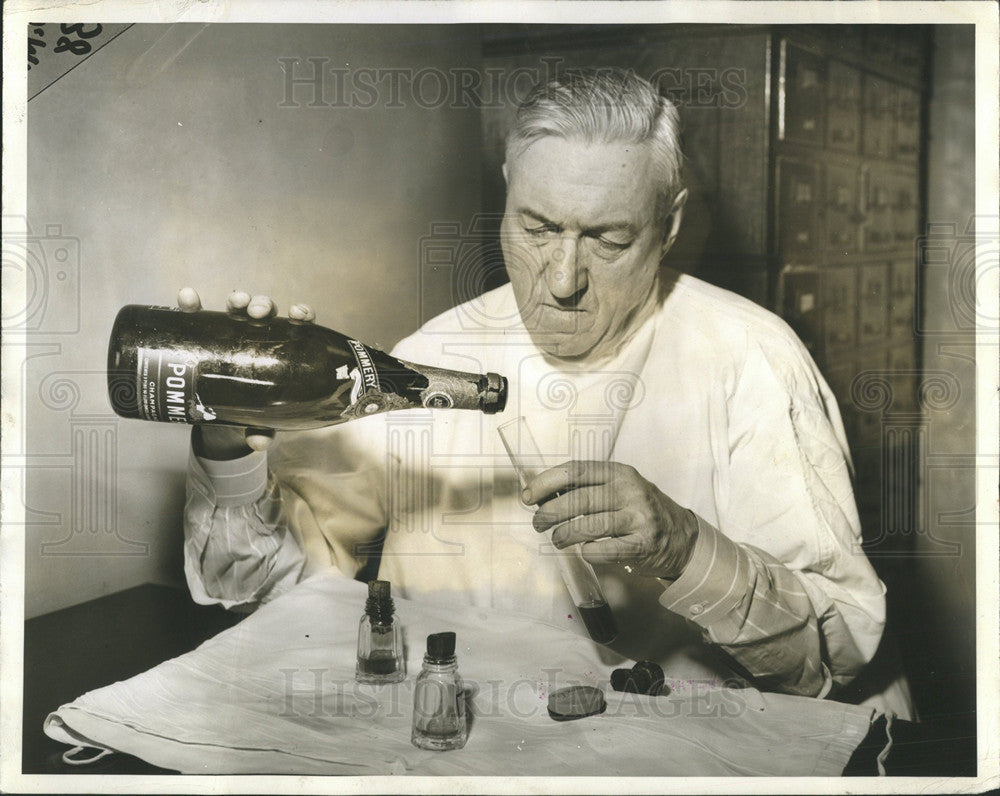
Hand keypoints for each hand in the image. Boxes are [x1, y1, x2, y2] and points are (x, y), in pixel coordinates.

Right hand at [177, 287, 315, 457]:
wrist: (219, 417)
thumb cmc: (251, 412)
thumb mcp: (259, 422)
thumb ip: (263, 430)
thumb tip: (259, 443)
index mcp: (281, 350)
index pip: (297, 327)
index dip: (301, 315)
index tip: (298, 315)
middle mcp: (259, 335)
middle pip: (266, 312)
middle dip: (263, 305)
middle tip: (257, 313)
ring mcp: (232, 333)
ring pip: (237, 308)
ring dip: (237, 300)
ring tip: (235, 303)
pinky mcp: (204, 335)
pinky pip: (198, 316)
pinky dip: (192, 304)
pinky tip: (186, 299)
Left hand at [524, 461, 698, 579]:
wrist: (681, 537)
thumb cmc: (639, 510)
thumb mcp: (619, 488)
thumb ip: (587, 488)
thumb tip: (541, 495)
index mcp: (619, 473)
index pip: (576, 471)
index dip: (546, 482)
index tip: (528, 496)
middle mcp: (630, 491)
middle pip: (578, 500)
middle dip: (549, 513)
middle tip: (538, 523)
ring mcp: (638, 518)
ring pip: (587, 527)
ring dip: (563, 536)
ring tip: (557, 539)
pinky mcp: (642, 546)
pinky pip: (602, 551)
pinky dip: (586, 552)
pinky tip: (584, 551)